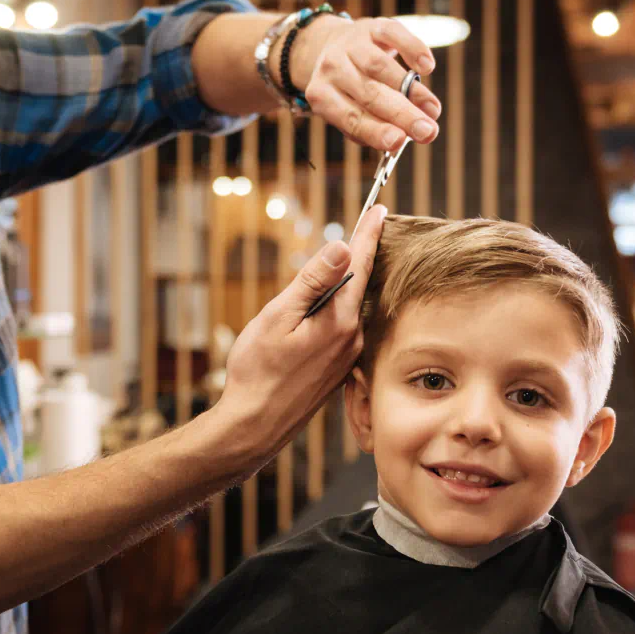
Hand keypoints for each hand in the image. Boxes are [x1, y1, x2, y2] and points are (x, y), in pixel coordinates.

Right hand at [206, 205, 387, 471]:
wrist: (255, 425)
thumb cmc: (258, 371)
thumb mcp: (278, 317)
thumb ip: (312, 282)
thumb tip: (342, 247)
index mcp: (339, 320)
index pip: (359, 265)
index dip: (367, 233)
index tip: (379, 208)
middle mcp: (352, 337)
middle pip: (358, 284)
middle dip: (359, 254)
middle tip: (367, 222)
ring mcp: (346, 355)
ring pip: (349, 307)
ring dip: (344, 284)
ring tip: (344, 259)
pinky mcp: (337, 368)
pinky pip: (343, 326)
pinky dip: (338, 308)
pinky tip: (325, 306)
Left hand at [291, 16, 442, 152]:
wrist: (332, 46)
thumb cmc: (348, 91)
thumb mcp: (350, 112)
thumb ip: (373, 127)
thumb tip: (403, 137)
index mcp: (322, 96)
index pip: (351, 118)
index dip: (376, 130)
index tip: (399, 141)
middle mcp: (332, 68)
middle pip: (369, 94)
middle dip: (402, 115)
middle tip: (428, 131)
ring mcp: (352, 44)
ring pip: (381, 68)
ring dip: (412, 91)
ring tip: (433, 109)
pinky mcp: (373, 26)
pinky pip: (393, 34)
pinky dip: (412, 49)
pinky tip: (426, 67)